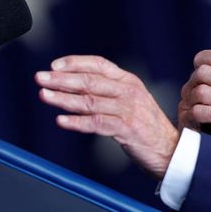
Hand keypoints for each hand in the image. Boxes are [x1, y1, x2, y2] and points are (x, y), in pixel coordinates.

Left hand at [34, 55, 179, 178]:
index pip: (99, 64)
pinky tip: (61, 121)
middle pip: (90, 81)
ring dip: (63, 99)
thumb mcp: (130, 100)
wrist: (170, 148)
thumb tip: (73, 85)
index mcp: (128, 80)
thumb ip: (108, 91)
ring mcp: (128, 109)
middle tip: (40, 78)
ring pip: (89, 101)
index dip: (75, 63)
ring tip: (44, 96)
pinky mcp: (126, 128)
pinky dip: (77, 122)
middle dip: (61, 79)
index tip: (54, 66)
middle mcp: (128, 91)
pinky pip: (96, 123)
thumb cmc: (145, 125)